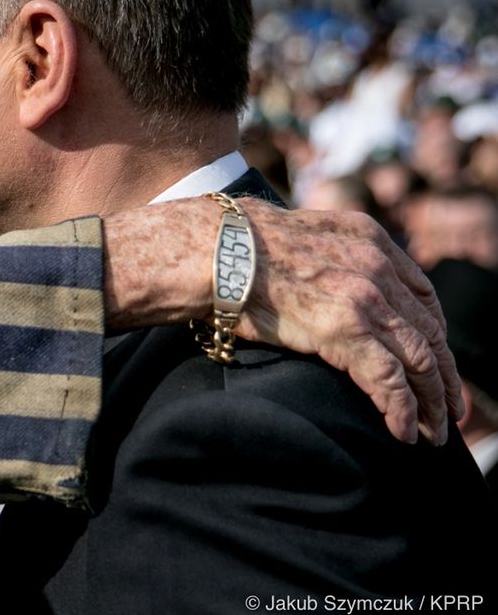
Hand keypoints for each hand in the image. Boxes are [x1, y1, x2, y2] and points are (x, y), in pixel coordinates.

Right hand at [101, 199, 461, 445]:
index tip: (435, 358)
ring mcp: (365, 298)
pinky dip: (402, 411)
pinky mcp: (347, 331)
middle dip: (444, 375)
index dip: (433, 331)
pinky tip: (404, 433)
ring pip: (420, 359)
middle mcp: (377, 266)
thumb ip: (323, 253)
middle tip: (451, 410)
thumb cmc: (234, 244)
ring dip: (431, 401)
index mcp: (367, 239)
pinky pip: (390, 381)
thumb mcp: (296, 232)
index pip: (421, 292)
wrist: (214, 249)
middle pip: (430, 329)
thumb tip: (312, 279)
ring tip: (433, 432)